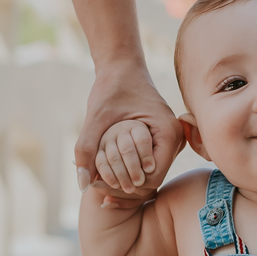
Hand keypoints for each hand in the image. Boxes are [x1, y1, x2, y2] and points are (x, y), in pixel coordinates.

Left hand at [74, 61, 184, 195]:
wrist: (122, 67)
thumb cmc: (112, 87)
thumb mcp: (96, 117)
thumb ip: (87, 149)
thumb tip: (82, 185)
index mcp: (168, 133)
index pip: (153, 178)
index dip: (127, 187)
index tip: (101, 186)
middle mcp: (175, 139)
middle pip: (152, 181)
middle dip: (125, 187)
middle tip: (96, 188)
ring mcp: (169, 141)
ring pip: (149, 176)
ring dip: (124, 180)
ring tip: (98, 181)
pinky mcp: (160, 141)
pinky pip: (146, 165)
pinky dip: (126, 171)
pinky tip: (105, 172)